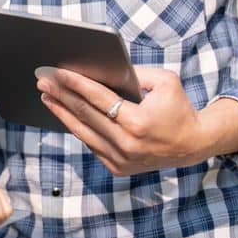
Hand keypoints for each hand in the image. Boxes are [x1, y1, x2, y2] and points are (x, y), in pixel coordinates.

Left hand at [36, 66, 237, 175]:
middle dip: (61, 95)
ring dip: (62, 112)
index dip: (75, 84)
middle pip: (85, 115)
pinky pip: (91, 144)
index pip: (98, 99)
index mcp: (138, 123)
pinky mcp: (118, 168)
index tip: (57, 73)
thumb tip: (102, 69)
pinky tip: (65, 113)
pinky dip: (78, 128)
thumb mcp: (165, 82)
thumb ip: (135, 73)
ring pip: (82, 132)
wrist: (193, 145)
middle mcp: (127, 144)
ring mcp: (121, 159)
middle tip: (43, 80)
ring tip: (47, 96)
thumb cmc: (179, 109)